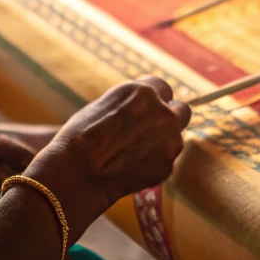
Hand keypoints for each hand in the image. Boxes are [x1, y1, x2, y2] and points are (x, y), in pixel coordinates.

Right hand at [27, 78, 190, 227]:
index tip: (148, 109)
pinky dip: (156, 162)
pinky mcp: (170, 163)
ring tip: (135, 152)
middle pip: (181, 109)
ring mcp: (170, 138)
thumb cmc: (81, 137)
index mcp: (143, 92)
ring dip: (163, 141)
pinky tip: (133, 167)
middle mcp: (162, 111)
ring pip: (176, 136)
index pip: (163, 87)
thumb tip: (144, 108)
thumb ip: (132, 104)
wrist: (78, 172)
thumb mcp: (105, 106)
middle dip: (170, 117)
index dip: (155, 99)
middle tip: (153, 129)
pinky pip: (167, 159)